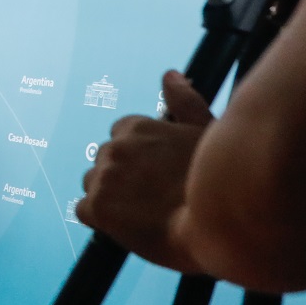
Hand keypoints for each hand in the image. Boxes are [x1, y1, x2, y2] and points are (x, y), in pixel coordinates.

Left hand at [77, 71, 213, 271]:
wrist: (217, 229)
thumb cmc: (220, 181)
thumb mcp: (208, 132)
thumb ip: (185, 102)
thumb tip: (169, 75)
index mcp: (137, 127)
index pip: (122, 134)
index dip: (139, 156)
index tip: (157, 172)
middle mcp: (114, 147)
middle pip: (106, 159)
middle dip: (124, 174)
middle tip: (154, 195)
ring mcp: (103, 177)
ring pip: (94, 183)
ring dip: (111, 195)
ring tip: (144, 211)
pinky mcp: (97, 207)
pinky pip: (85, 210)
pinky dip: (101, 219)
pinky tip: (128, 225)